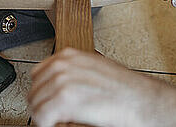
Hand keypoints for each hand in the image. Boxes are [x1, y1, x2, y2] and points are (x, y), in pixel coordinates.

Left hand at [28, 48, 175, 126]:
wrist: (141, 100)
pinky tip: (63, 124)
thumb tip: (57, 85)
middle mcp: (63, 65)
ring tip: (61, 121)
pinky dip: (49, 125)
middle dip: (42, 105)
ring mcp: (62, 81)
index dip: (42, 91)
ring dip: (45, 117)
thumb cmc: (125, 88)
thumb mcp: (95, 69)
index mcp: (69, 55)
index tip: (47, 102)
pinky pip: (42, 118)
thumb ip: (73, 72)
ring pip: (35, 105)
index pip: (38, 73)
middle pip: (34, 90)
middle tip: (54, 116)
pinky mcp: (65, 100)